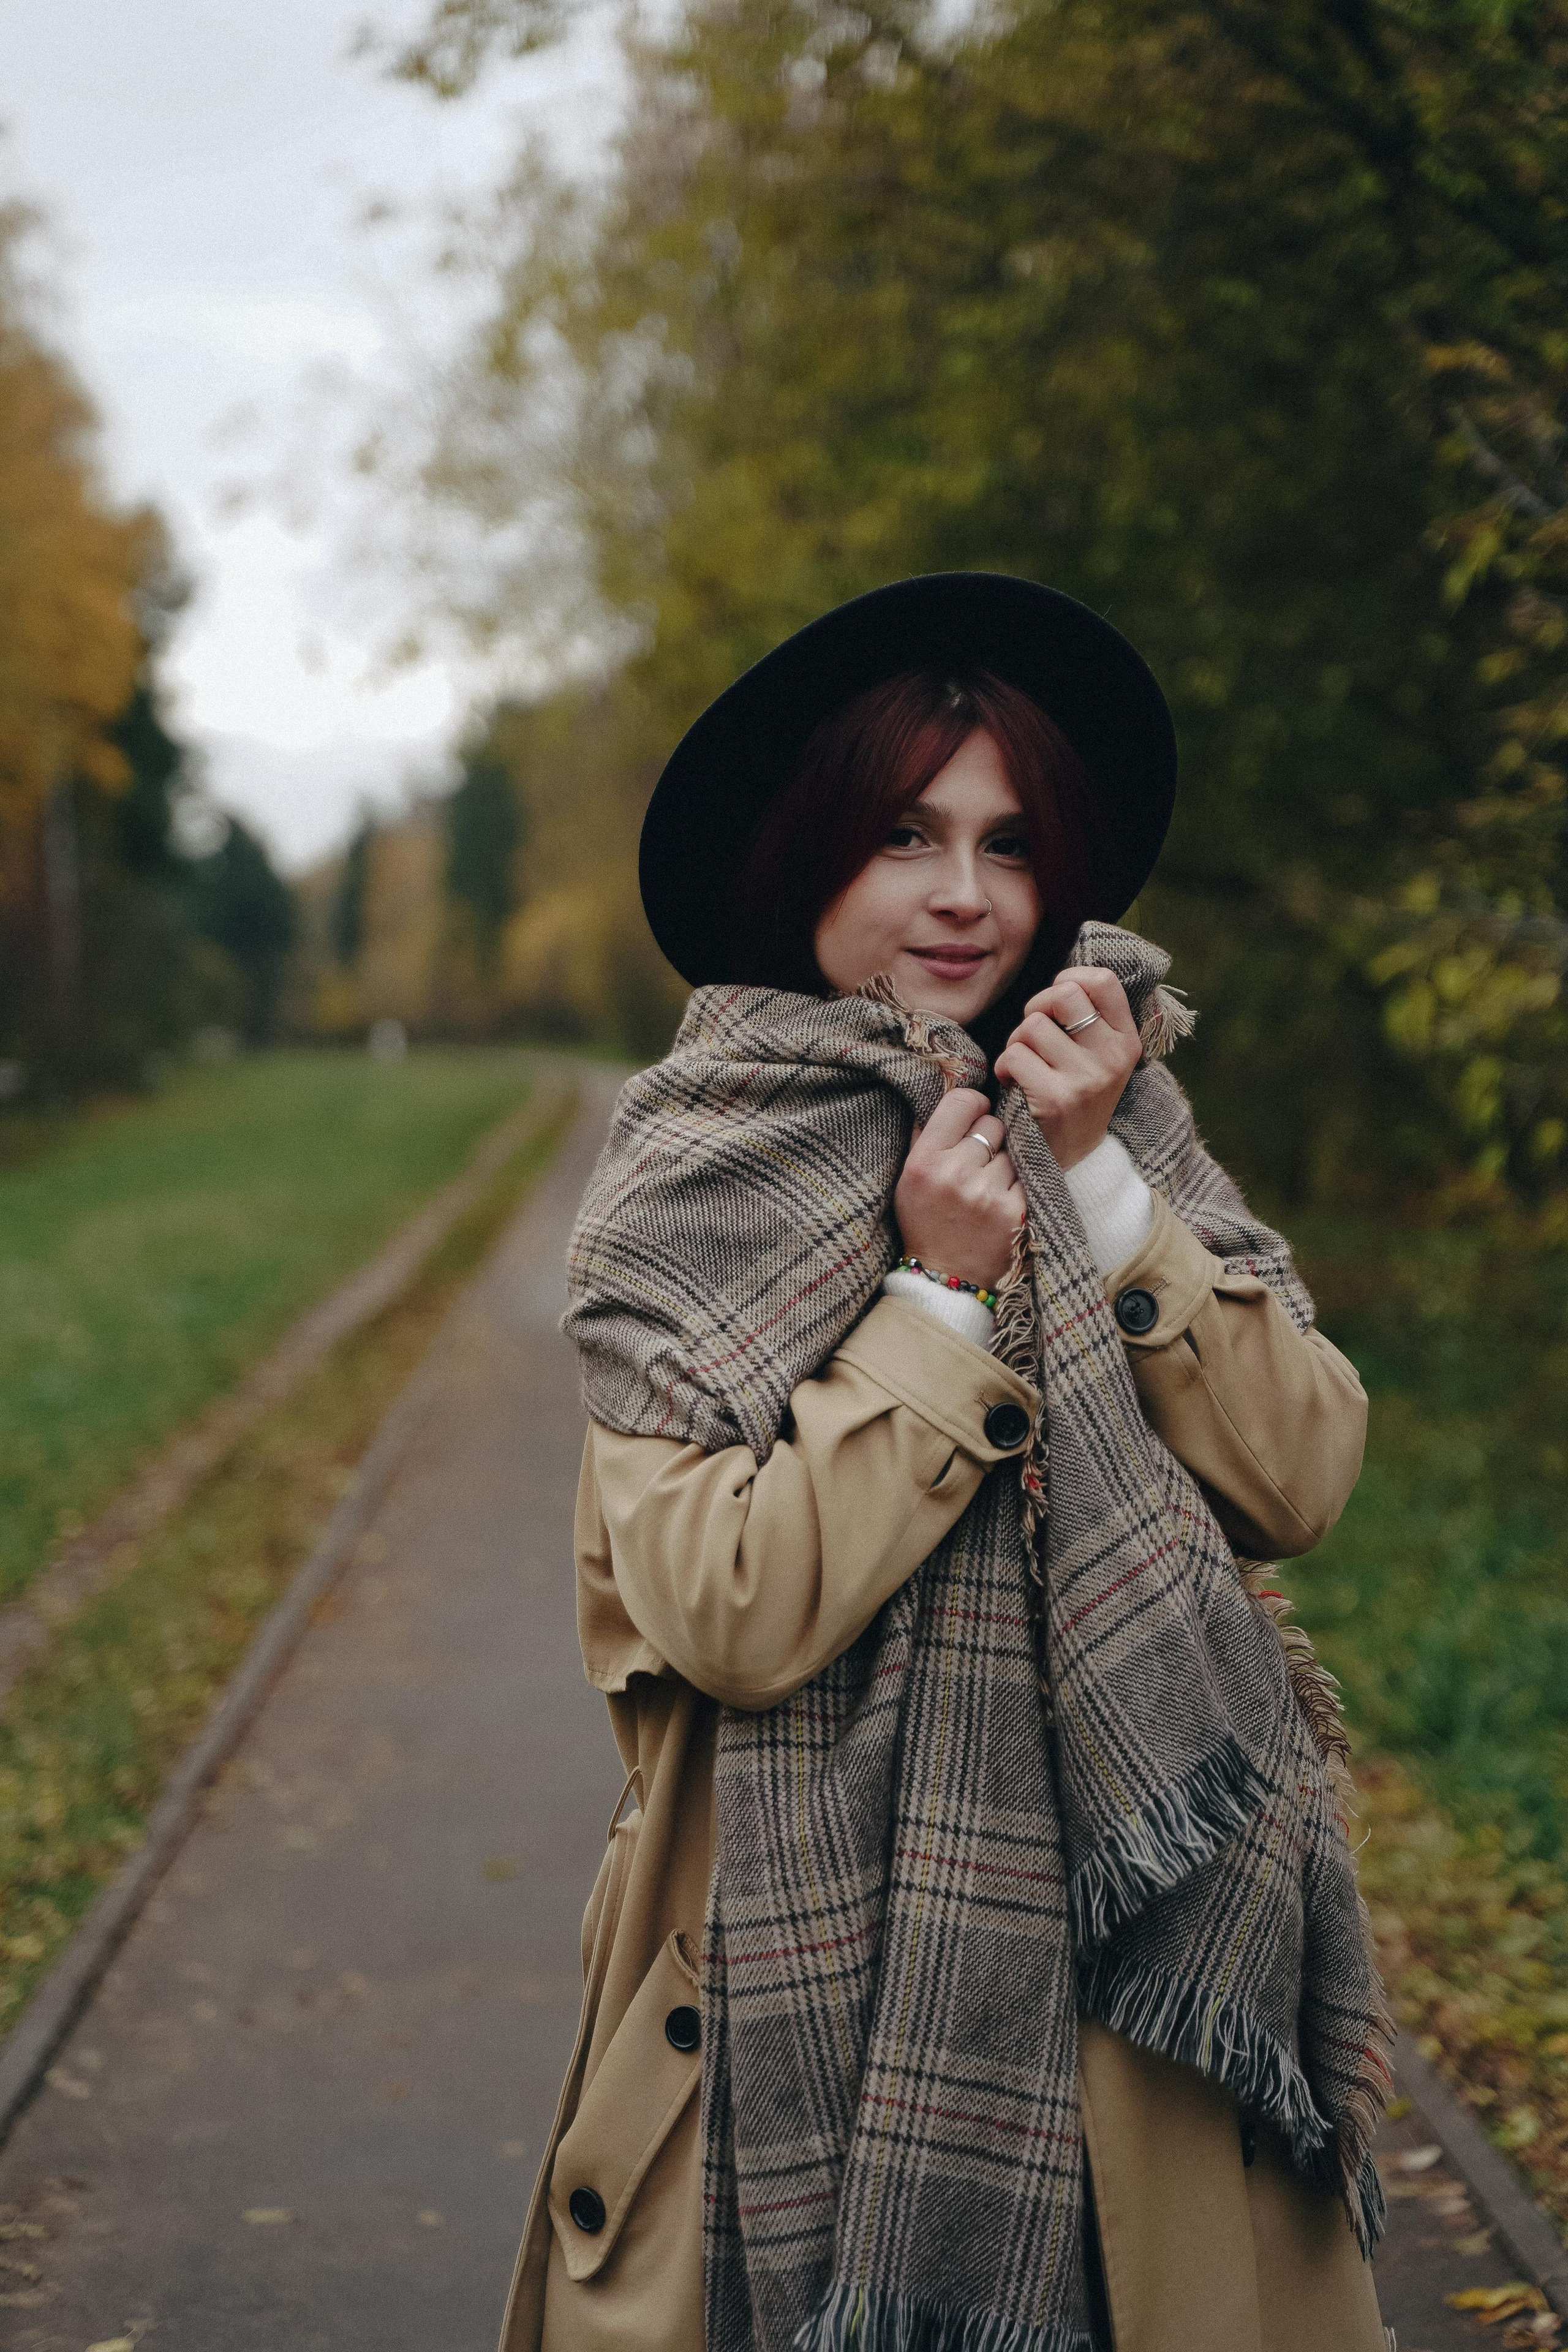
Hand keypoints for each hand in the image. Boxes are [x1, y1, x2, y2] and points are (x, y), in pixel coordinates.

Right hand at [893, 1087, 1026, 1292]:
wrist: (945, 1279)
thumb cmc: (925, 1224)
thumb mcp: (908, 1179)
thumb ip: (924, 1135)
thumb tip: (946, 1090)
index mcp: (925, 1162)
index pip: (962, 1102)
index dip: (972, 1106)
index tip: (973, 1117)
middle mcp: (955, 1174)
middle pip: (992, 1125)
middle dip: (988, 1138)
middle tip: (979, 1161)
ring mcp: (987, 1194)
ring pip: (1013, 1150)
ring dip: (1005, 1163)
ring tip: (988, 1185)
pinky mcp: (1015, 1211)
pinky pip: (1027, 1176)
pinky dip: (1018, 1184)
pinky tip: (1001, 1200)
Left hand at [993, 966, 1141, 1170]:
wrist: (1072, 1161)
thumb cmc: (1075, 1096)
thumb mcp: (1098, 1058)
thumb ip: (1091, 1019)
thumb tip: (1065, 975)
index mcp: (1126, 1042)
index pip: (1103, 981)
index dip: (1071, 978)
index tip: (1058, 999)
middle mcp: (1113, 1058)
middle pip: (1063, 994)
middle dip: (1037, 1007)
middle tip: (1035, 1034)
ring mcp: (1087, 1079)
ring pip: (1032, 1025)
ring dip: (1017, 1042)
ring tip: (1025, 1066)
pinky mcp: (1057, 1099)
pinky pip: (1014, 1055)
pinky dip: (1004, 1067)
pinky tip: (1014, 1084)